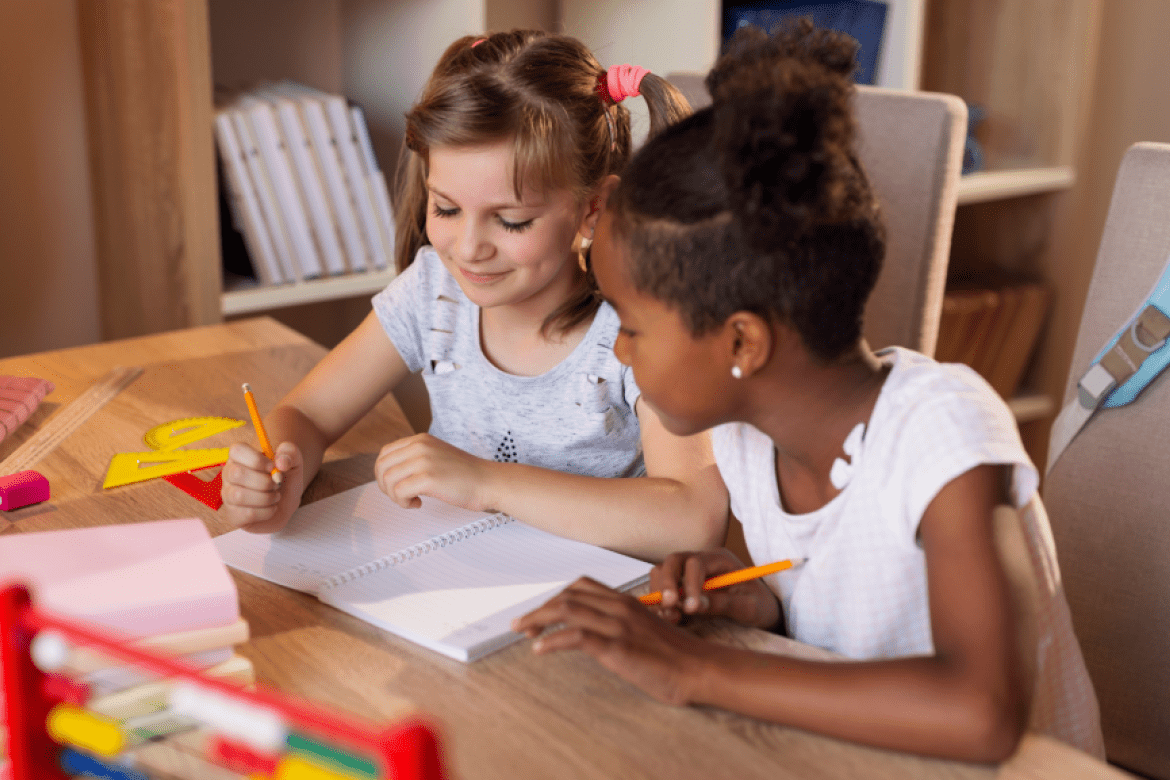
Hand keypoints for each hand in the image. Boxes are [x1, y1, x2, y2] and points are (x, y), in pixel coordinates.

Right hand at [219, 441, 303, 533]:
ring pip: (238, 496)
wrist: (286, 504)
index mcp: (240, 456)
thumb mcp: (294, 461)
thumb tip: (281, 461)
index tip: (272, 467)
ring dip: (266, 497)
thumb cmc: (285, 479)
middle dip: (264, 481)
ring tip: (275, 496)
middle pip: (236, 474)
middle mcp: (229, 474)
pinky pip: (246, 514)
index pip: (236, 450)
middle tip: (277, 484)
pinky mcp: (233, 515)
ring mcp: (228, 495)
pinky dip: (266, 512)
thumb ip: (290, 452)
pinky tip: (272, 508)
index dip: (257, 459)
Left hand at [374, 433, 498, 511]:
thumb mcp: (437, 456)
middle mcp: (419, 446)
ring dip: (395, 496)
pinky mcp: (428, 478)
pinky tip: (418, 504)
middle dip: (385, 486)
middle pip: (381, 466)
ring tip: (411, 500)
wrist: (489, 482)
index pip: (385, 453)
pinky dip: (404, 503)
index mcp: (420, 440)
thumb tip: (390, 474)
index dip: (384, 473)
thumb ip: (416, 458)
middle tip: (400, 496)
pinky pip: (399, 493)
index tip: (397, 485)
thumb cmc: (466, 475)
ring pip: (388, 480)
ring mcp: (423, 461)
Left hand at [511, 577, 714, 705]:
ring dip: (538, 620)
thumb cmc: (674, 655)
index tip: (540, 614)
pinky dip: (552, 641)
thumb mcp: (644, 630)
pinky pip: (576, 636)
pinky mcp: (617, 647)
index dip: (555, 596)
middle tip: (522, 625)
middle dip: (539, 608)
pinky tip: (539, 650)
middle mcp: (618, 607)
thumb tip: (595, 633)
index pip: (580, 586)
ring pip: (566, 609)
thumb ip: (621, 625)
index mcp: (624, 601)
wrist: (698, 669)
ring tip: (523, 633)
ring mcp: (617, 625)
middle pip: (567, 595)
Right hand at [650, 549, 781, 629]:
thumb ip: (724, 604)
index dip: (689, 584)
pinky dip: (660, 603)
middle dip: (666, 584)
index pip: (695, 563)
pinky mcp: (682, 589)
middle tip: (669, 606)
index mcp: (720, 559)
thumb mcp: (750, 607)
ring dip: (661, 594)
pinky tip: (672, 618)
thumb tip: (696, 605)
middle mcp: (702, 562)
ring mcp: (689, 574)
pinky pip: (662, 589)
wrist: (763, 613)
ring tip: (673, 616)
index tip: (692, 608)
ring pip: (662, 573)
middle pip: (672, 562)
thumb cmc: (760, 607)